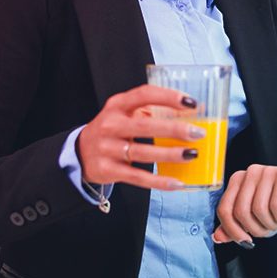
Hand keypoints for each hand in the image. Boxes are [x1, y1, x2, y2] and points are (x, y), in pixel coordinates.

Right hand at [78, 84, 205, 189]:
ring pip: (143, 152)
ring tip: (192, 154)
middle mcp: (111, 125)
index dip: (168, 97)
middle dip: (174, 129)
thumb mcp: (124, 113)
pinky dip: (159, 181)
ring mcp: (107, 148)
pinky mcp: (108, 170)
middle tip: (197, 133)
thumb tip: (190, 113)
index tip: (191, 102)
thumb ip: (150, 111)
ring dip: (170, 155)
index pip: (144, 94)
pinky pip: (137, 177)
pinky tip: (177, 183)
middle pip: (145, 126)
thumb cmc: (112, 130)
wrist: (79, 153)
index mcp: (117, 105)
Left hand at [212, 165, 276, 245]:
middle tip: (268, 231)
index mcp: (239, 181)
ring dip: (271, 225)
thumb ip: (236, 225)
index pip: (224, 208)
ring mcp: (266, 172)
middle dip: (255, 230)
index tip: (245, 240)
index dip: (232, 230)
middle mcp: (250, 173)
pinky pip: (276, 205)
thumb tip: (218, 237)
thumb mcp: (259, 215)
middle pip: (240, 212)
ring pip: (258, 210)